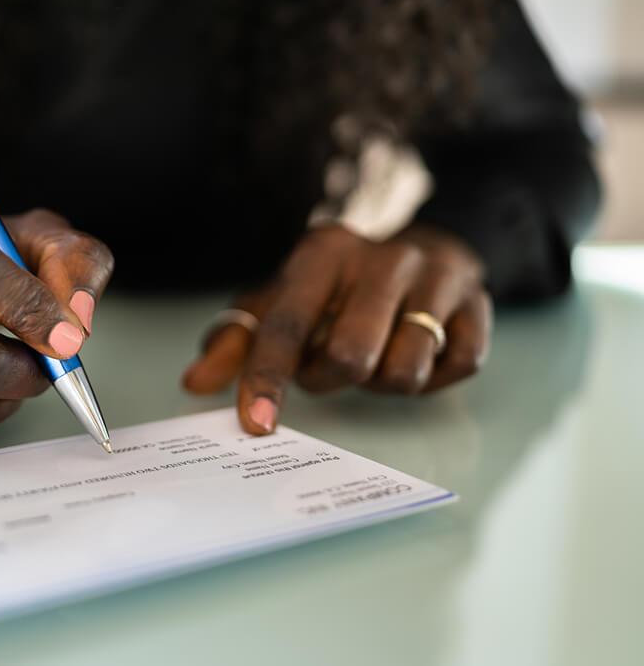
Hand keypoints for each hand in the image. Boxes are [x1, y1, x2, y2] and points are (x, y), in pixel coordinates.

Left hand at [182, 223, 491, 434]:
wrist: (424, 249)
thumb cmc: (338, 289)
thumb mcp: (279, 303)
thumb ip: (234, 343)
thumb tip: (194, 383)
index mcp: (322, 253)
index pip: (285, 325)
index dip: (267, 378)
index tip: (257, 425)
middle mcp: (381, 258)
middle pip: (349, 355)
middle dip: (333, 379)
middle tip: (333, 365)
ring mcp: (436, 277)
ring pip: (405, 371)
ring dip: (384, 381)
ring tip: (379, 352)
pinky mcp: (479, 303)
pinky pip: (457, 368)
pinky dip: (434, 378)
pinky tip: (421, 350)